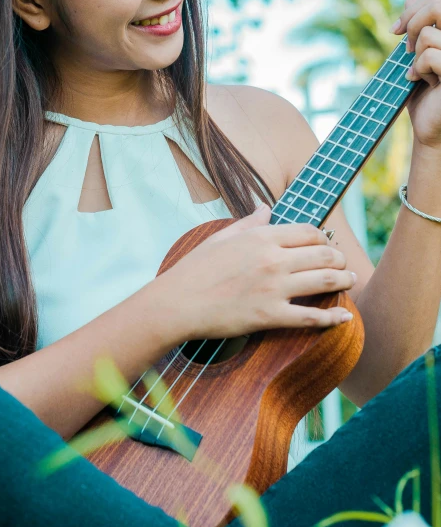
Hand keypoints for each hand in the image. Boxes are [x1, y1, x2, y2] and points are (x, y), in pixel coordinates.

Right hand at [158, 205, 355, 342]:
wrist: (178, 302)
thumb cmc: (195, 268)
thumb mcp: (222, 237)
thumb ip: (249, 222)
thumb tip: (265, 208)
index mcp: (261, 237)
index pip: (308, 231)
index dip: (324, 238)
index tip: (326, 245)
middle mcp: (272, 259)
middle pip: (323, 254)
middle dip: (339, 259)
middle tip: (344, 265)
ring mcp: (273, 288)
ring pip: (324, 281)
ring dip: (344, 281)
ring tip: (350, 282)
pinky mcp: (269, 315)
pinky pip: (310, 317)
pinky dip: (332, 318)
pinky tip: (345, 318)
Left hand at [391, 0, 440, 148]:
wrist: (427, 127)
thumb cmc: (423, 91)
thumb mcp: (415, 54)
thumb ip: (417, 25)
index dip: (415, 9)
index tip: (396, 29)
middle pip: (439, 5)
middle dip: (412, 21)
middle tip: (403, 46)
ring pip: (428, 35)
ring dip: (413, 55)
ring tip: (418, 72)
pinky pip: (431, 55)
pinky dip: (417, 68)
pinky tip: (418, 81)